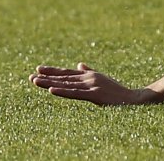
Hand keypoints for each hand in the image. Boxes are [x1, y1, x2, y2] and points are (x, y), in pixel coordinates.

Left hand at [30, 63, 161, 105]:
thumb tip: (79, 64)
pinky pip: (75, 93)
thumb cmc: (117, 91)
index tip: (38, 69)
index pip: (67, 73)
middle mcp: (89, 78)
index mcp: (90, 75)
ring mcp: (91, 85)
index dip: (53, 71)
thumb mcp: (102, 78)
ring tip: (35, 81)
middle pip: (64, 78)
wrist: (133, 98)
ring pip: (66, 84)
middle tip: (31, 76)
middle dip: (46, 77)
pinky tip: (52, 90)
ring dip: (49, 83)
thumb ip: (89, 71)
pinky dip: (63, 91)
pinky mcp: (94, 94)